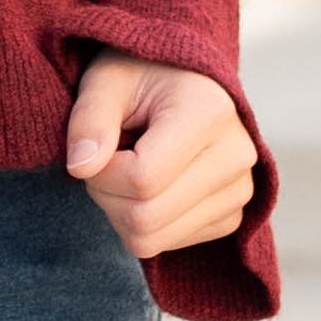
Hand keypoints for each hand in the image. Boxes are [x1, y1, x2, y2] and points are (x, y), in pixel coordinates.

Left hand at [63, 54, 255, 261]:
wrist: (184, 81)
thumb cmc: (140, 75)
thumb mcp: (105, 82)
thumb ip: (89, 120)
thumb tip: (80, 168)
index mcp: (210, 114)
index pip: (141, 179)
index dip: (101, 173)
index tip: (95, 147)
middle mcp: (236, 157)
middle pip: (146, 218)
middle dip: (106, 196)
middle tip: (106, 160)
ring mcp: (240, 191)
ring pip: (152, 240)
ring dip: (120, 211)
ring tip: (128, 168)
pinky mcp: (233, 216)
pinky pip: (168, 244)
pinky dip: (144, 223)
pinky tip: (151, 185)